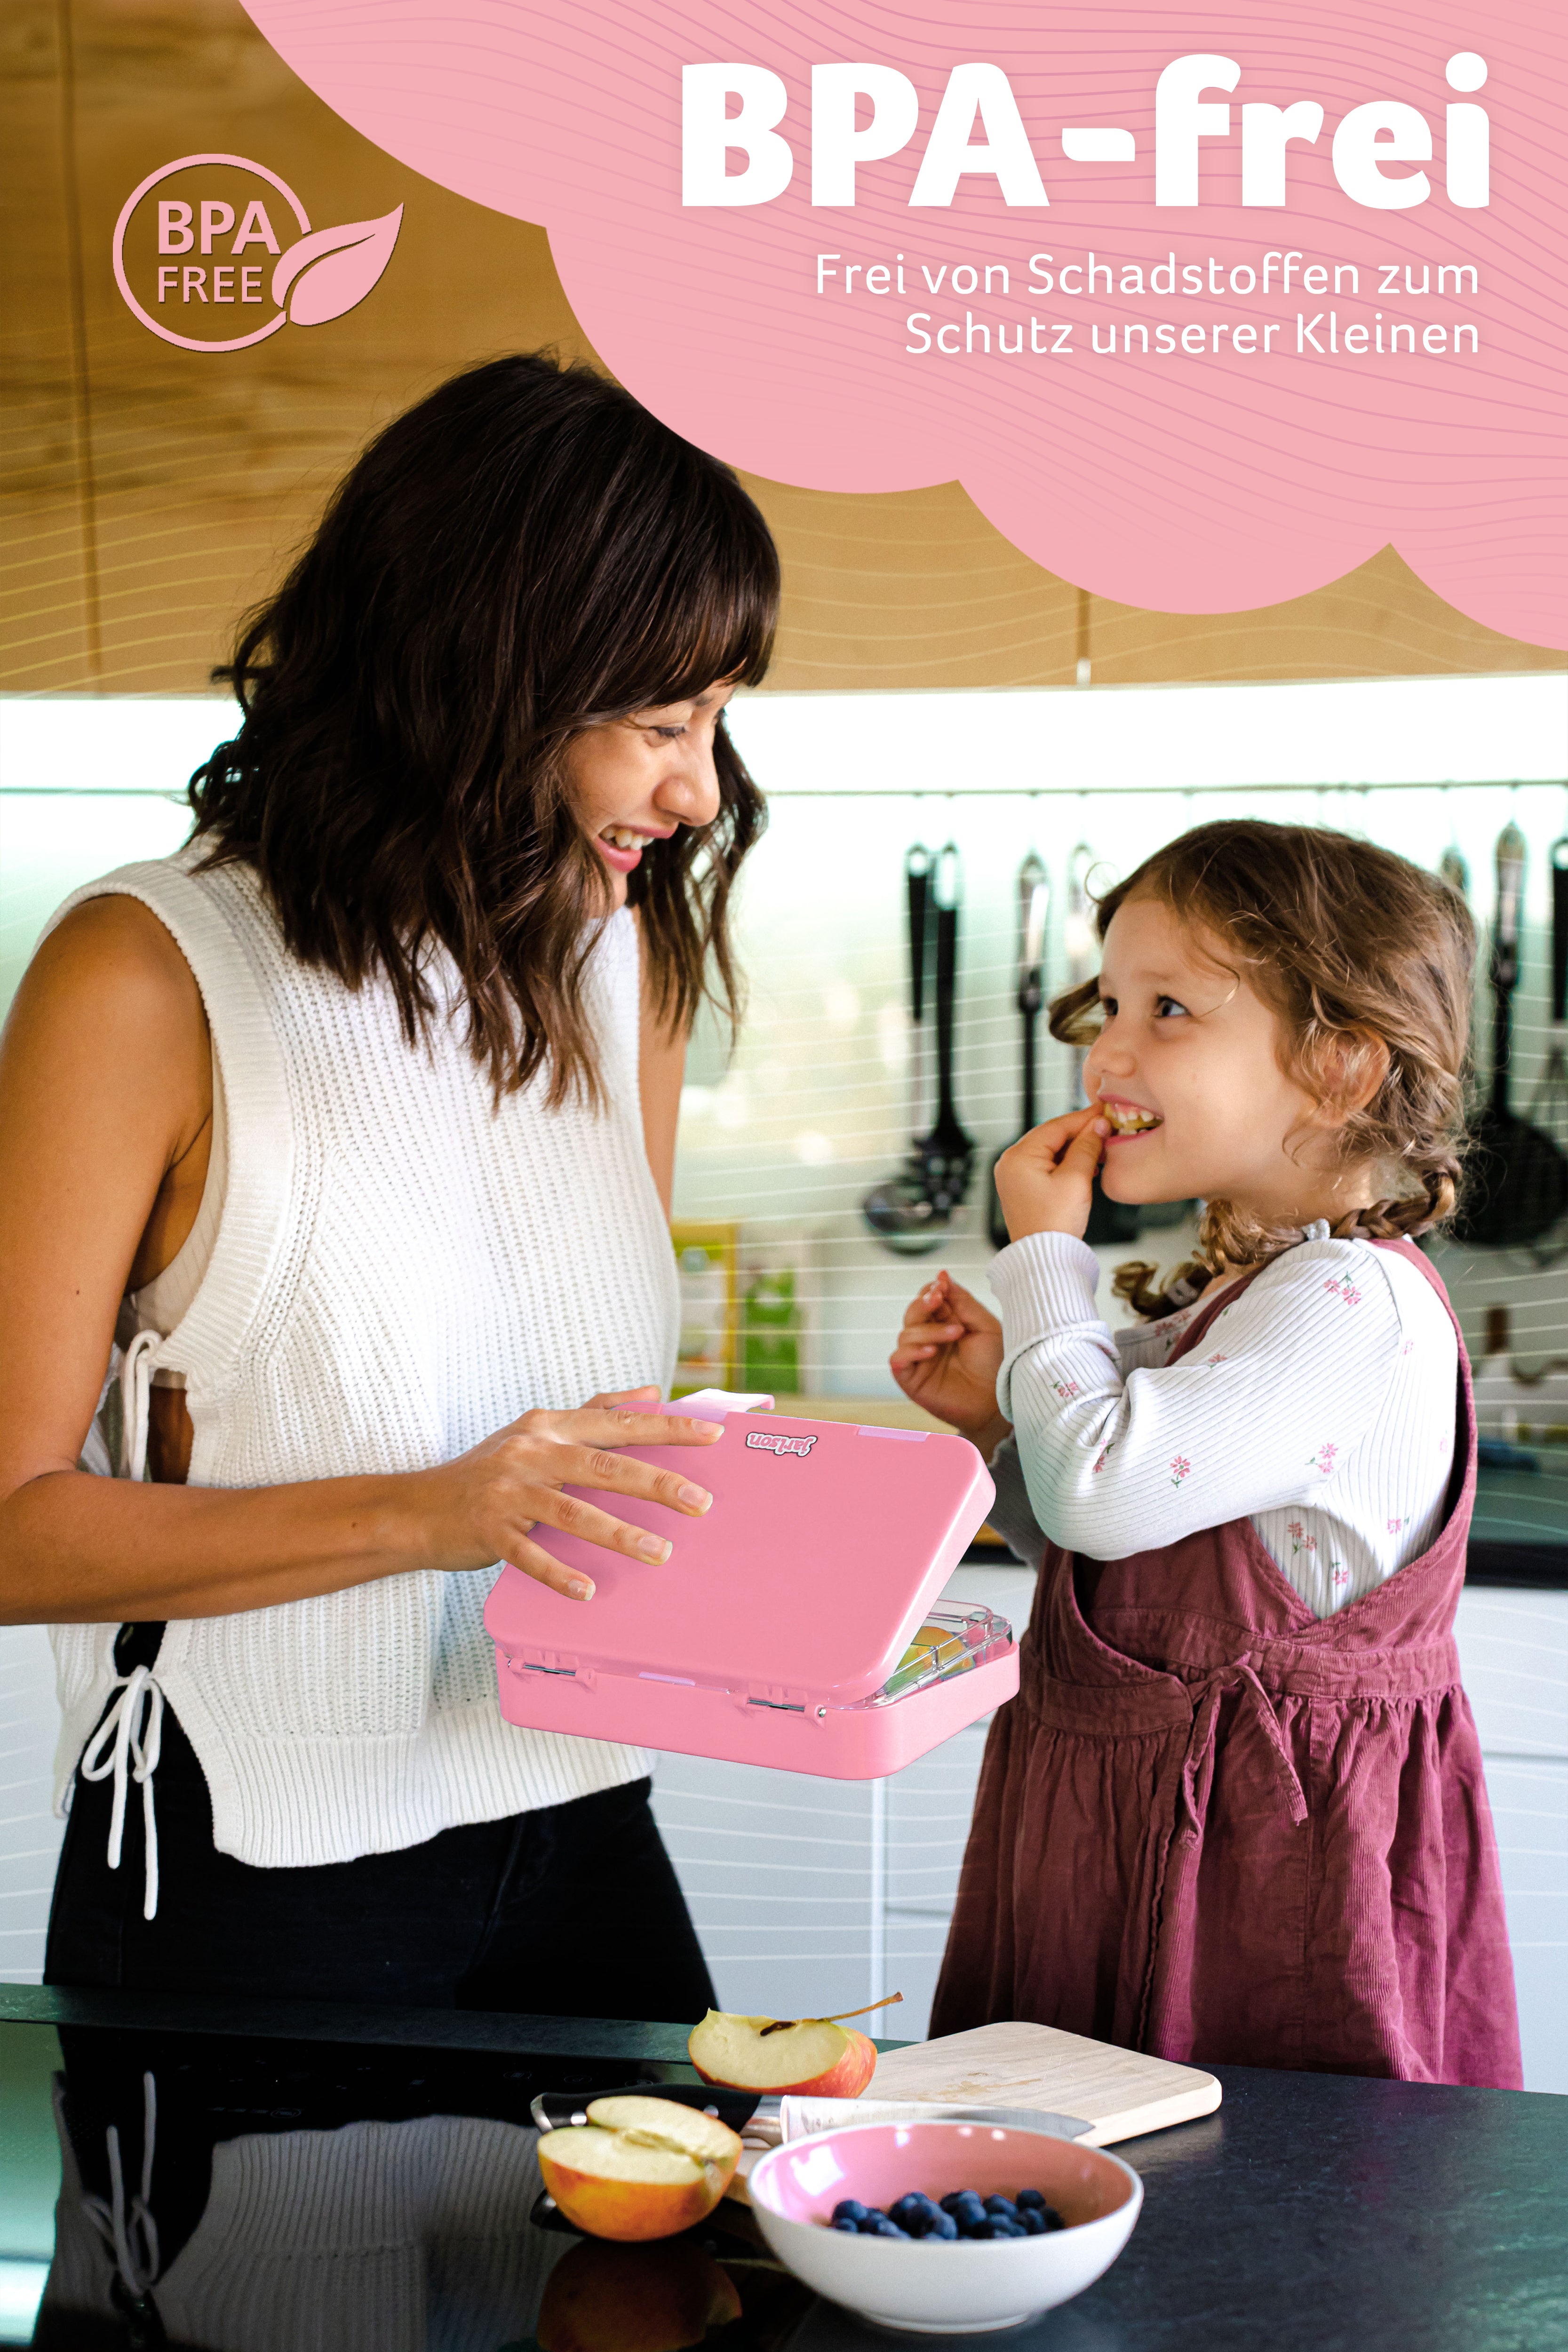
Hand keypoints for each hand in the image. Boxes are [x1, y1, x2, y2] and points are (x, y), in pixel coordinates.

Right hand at [403, 1386, 722, 1599]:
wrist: (419, 1507)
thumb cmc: (489, 1469)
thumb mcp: (537, 1430)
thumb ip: (594, 1411)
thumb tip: (648, 1393)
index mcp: (549, 1425)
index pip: (619, 1423)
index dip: (667, 1426)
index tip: (712, 1434)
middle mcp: (530, 1452)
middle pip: (604, 1466)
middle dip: (657, 1483)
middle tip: (701, 1502)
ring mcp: (508, 1492)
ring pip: (572, 1512)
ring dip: (619, 1534)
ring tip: (660, 1552)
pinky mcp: (488, 1531)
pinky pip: (529, 1555)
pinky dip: (559, 1573)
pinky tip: (588, 1590)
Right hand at [891, 1273, 1008, 1452]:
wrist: (1000, 1402)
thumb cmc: (996, 1366)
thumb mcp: (984, 1326)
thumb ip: (962, 1301)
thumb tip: (942, 1274)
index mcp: (946, 1323)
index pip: (928, 1300)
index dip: (932, 1290)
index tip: (942, 1285)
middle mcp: (930, 1339)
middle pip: (913, 1313)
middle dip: (924, 1303)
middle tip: (939, 1299)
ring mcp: (919, 1359)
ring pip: (906, 1334)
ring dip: (929, 1330)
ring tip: (955, 1334)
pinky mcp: (912, 1380)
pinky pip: (898, 1359)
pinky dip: (912, 1352)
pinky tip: (931, 1352)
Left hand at [993, 1107, 1107, 1242]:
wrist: (1044, 1259)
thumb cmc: (1055, 1224)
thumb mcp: (1076, 1179)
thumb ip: (1087, 1147)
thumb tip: (1098, 1125)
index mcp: (1018, 1156)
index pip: (1055, 1126)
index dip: (1083, 1118)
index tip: (1104, 1111)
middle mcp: (1010, 1163)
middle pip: (1051, 1136)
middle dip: (1080, 1133)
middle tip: (1106, 1128)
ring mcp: (1014, 1176)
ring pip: (1050, 1151)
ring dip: (1076, 1148)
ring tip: (1101, 1147)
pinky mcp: (1023, 1188)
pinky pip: (1046, 1165)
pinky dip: (1067, 1163)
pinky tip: (1087, 1164)